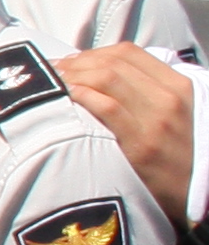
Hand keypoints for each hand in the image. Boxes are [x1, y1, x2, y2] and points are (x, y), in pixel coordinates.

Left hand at [56, 44, 196, 226]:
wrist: (199, 191)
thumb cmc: (182, 153)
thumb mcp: (181, 112)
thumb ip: (153, 91)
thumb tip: (107, 74)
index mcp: (179, 86)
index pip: (129, 53)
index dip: (93, 53)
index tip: (71, 61)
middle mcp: (169, 98)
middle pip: (112, 63)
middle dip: (75, 63)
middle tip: (52, 71)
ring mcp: (156, 121)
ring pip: (106, 79)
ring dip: (71, 76)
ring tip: (52, 83)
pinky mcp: (141, 146)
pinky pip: (106, 107)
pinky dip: (82, 96)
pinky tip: (65, 97)